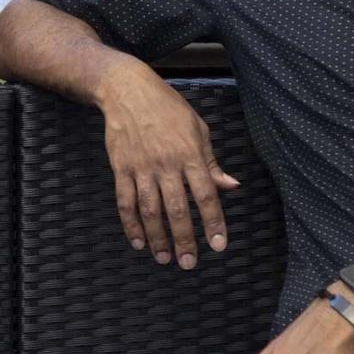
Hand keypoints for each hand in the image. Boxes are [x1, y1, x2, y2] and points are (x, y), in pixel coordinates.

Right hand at [95, 61, 239, 268]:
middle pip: (177, 209)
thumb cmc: (168, 107)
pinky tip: (138, 241)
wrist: (128, 90)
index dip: (214, 222)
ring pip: (150, 210)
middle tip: (188, 263)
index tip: (219, 245)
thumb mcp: (198, 128)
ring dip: (158, 237)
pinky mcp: (121, 167)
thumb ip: (212, 162)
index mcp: (190, 154)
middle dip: (185, 239)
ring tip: (164, 258)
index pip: (206, 195)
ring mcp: (141, 167)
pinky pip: (126, 201)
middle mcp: (166, 164)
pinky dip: (131, 224)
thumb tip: (232, 186)